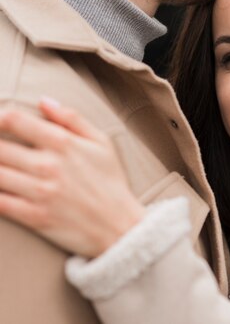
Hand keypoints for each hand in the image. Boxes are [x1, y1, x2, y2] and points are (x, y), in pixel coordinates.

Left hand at [0, 98, 144, 257]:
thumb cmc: (111, 182)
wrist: (119, 225)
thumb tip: (43, 102)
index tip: (0, 123)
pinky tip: (1, 188)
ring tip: (3, 168)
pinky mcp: (33, 216)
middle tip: (2, 150)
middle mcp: (48, 165)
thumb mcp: (102, 142)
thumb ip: (72, 118)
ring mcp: (39, 192)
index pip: (14, 120)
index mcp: (63, 143)